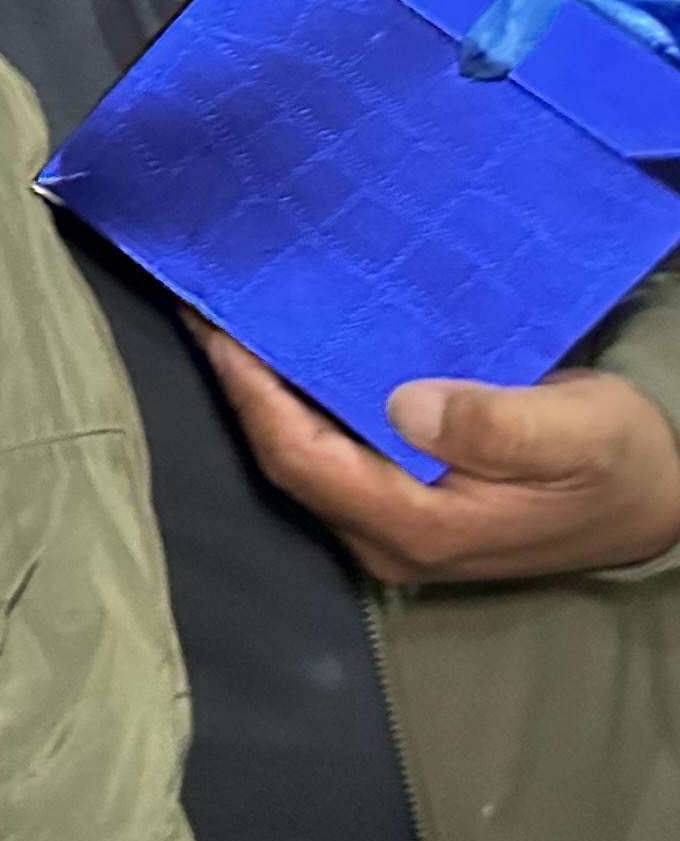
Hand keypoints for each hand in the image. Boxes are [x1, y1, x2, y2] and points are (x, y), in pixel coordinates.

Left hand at [192, 319, 679, 582]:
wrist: (662, 501)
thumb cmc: (619, 464)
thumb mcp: (574, 433)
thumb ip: (493, 425)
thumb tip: (406, 405)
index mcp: (417, 525)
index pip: (299, 457)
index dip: (248, 393)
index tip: (212, 325)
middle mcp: (387, 536)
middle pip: (285, 458)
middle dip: (241, 385)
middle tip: (206, 304)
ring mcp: (392, 525)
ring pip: (301, 456)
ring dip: (266, 391)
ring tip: (236, 316)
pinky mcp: (405, 504)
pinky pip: (330, 450)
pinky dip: (301, 400)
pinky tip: (291, 350)